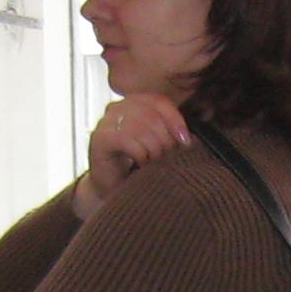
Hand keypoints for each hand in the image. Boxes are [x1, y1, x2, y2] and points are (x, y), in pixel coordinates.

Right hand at [75, 92, 193, 215]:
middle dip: (165, 139)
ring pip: (140, 127)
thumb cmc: (138, 167)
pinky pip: (127, 139)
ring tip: (154, 163)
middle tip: (167, 158)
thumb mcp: (160, 147)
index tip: (185, 141)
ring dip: (153, 149)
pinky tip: (141, 165)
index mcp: (134, 104)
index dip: (175, 119)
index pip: (158, 101)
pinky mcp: (99, 138)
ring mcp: (106, 122)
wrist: (114, 190)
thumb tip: (191, 137)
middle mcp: (117, 108)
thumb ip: (173, 136)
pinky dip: (140, 154)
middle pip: (150, 114)